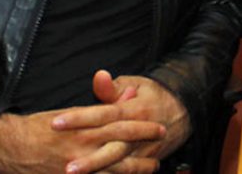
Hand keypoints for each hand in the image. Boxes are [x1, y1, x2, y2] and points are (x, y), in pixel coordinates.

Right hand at [0, 107, 163, 173]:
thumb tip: (129, 94)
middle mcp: (82, 146)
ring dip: (137, 168)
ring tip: (154, 166)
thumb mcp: (72, 112)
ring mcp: (78, 167)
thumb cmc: (41, 127)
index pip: (120, 123)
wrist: (10, 147)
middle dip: (145, 146)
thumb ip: (101, 106)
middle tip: (163, 143)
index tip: (159, 126)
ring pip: (115, 169)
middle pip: (122, 146)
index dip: (142, 126)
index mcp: (83, 125)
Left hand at [53, 71, 190, 162]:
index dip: (80, 119)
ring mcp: (144, 151)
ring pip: (120, 164)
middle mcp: (139, 133)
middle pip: (112, 146)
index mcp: (134, 110)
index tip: (56, 123)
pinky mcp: (146, 162)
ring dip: (99, 171)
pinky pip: (128, 173)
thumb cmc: (153, 96)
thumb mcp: (136, 84)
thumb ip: (113, 87)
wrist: (185, 111)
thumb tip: (99, 76)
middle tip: (66, 165)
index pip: (103, 114)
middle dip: (90, 158)